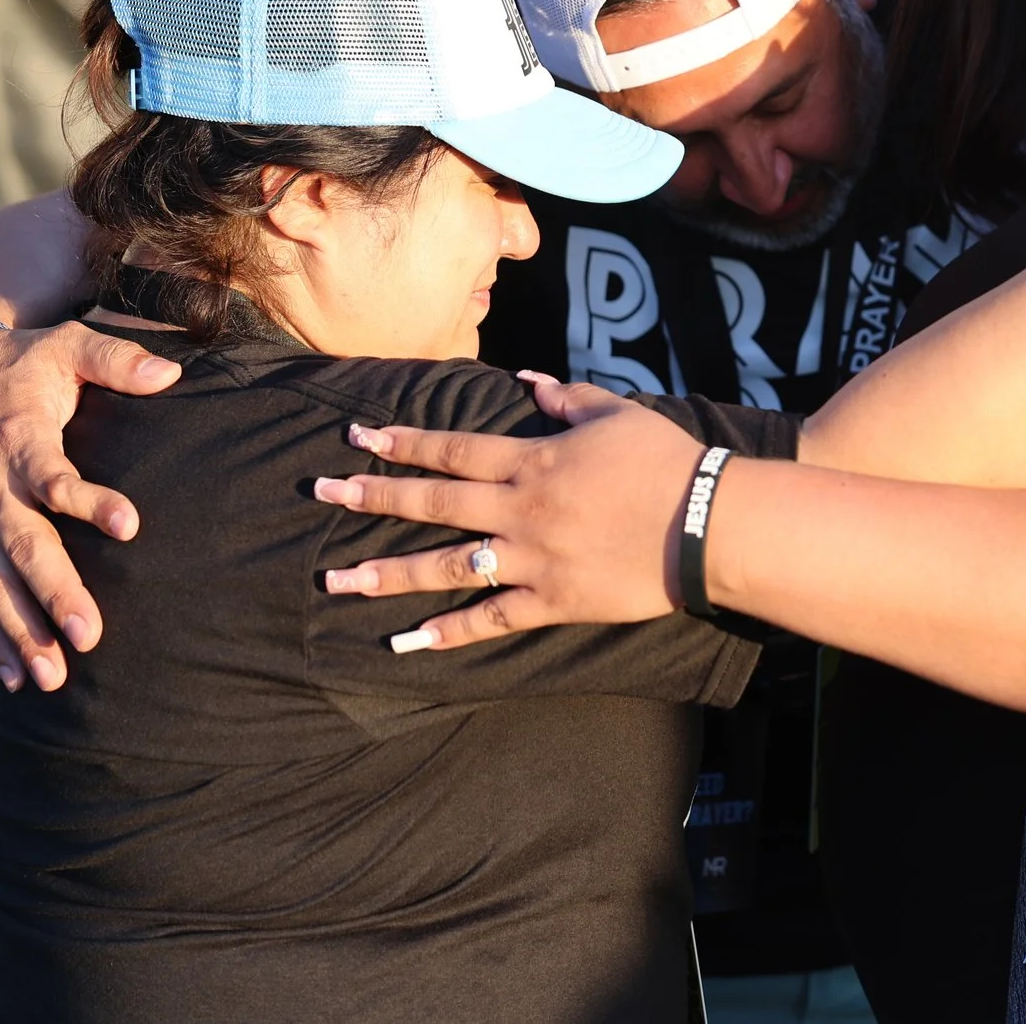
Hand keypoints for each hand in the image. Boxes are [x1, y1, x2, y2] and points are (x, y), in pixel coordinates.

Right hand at [0, 321, 177, 690]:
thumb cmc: (21, 364)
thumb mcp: (66, 346)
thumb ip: (115, 358)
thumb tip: (171, 373)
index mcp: (18, 439)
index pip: (54, 477)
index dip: (89, 500)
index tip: (130, 524)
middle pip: (22, 546)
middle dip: (54, 593)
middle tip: (90, 635)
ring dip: (22, 631)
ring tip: (53, 678)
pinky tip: (16, 678)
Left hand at [315, 386, 696, 649]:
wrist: (704, 524)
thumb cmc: (664, 461)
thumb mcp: (616, 413)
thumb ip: (567, 398)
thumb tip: (527, 384)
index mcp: (533, 460)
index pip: (453, 449)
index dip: (403, 442)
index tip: (358, 437)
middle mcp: (520, 509)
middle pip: (434, 502)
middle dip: (374, 495)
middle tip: (321, 493)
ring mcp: (532, 559)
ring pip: (447, 566)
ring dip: (389, 572)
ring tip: (339, 580)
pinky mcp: (553, 601)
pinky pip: (492, 618)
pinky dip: (450, 631)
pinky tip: (409, 642)